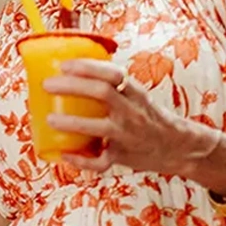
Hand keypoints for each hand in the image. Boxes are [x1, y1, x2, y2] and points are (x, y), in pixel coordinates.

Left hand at [42, 59, 205, 174]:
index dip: (87, 67)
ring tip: (50, 119)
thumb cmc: (147, 116)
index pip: (113, 73)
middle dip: (72, 87)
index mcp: (135, 92)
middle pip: (102, 93)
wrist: (177, 146)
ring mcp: (128, 135)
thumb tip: (71, 69)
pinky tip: (65, 155)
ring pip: (99, 128)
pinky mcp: (123, 156)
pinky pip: (100, 161)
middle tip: (47, 85)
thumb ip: (112, 85)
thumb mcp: (136, 95)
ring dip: (72, 122)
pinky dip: (82, 160)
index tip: (64, 65)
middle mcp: (133, 111)